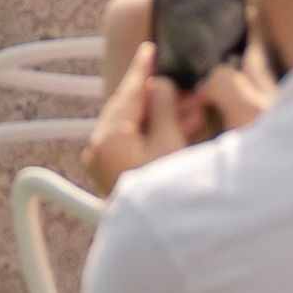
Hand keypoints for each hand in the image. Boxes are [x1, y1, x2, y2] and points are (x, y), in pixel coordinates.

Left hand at [84, 41, 267, 194]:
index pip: (127, 94)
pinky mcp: (117, 175)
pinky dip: (156, 132)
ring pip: (134, 126)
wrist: (165, 243)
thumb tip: (161, 86)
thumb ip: (164, 109)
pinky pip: (135, 143)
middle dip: (158, 94)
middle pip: (130, 109)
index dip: (142, 70)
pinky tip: (181, 124)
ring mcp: (105, 163)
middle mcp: (99, 148)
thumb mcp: (172, 145)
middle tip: (184, 81)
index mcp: (107, 137)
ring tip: (193, 103)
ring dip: (161, 114)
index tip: (150, 50)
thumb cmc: (170, 195)